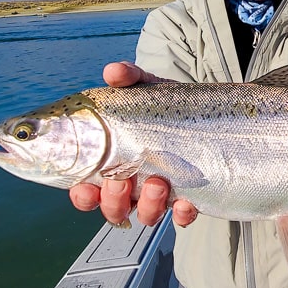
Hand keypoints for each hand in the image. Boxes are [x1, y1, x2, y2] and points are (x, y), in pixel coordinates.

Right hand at [68, 62, 198, 226]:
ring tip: (158, 183)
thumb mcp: (145, 86)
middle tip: (122, 180)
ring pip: (145, 215)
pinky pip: (182, 217)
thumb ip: (128, 76)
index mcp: (112, 162)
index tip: (86, 188)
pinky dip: (182, 215)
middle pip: (112, 208)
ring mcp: (160, 193)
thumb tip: (113, 71)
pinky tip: (186, 203)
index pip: (87, 190)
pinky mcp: (189, 197)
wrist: (205, 109)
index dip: (82, 196)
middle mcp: (133, 184)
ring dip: (147, 206)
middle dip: (113, 200)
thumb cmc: (162, 103)